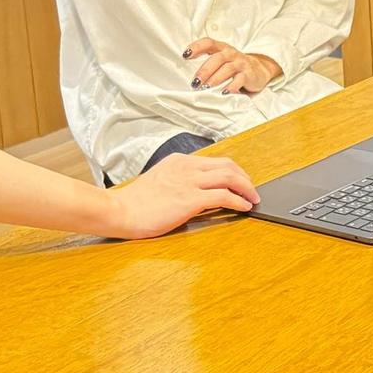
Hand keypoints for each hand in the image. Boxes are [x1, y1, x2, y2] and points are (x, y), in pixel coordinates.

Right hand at [106, 153, 260, 238]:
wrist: (119, 211)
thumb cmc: (136, 202)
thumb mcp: (160, 181)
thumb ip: (180, 181)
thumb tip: (200, 191)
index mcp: (179, 162)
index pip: (215, 161)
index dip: (233, 171)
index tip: (241, 181)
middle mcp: (186, 167)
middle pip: (228, 165)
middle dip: (245, 178)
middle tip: (252, 190)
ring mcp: (188, 182)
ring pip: (230, 177)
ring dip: (246, 188)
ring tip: (253, 199)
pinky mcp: (189, 199)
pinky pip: (223, 196)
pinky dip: (238, 201)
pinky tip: (244, 207)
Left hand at [186, 39, 281, 94]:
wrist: (259, 70)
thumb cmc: (233, 66)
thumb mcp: (222, 60)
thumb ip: (207, 62)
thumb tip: (184, 74)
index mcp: (222, 48)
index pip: (209, 42)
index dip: (197, 47)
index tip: (185, 55)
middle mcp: (231, 54)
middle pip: (217, 58)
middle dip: (205, 70)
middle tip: (195, 82)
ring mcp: (241, 64)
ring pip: (227, 69)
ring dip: (215, 79)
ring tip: (206, 88)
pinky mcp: (248, 75)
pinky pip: (239, 80)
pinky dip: (231, 87)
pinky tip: (224, 93)